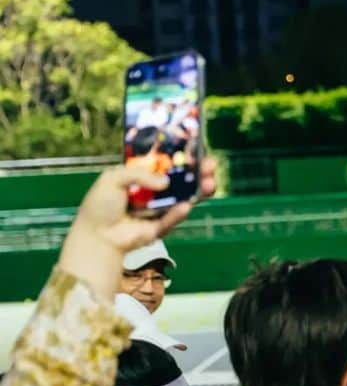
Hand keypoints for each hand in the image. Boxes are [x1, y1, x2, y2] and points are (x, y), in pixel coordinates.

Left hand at [57, 158, 218, 301]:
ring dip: (199, 191)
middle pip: (181, 180)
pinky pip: (173, 218)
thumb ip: (140, 174)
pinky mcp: (161, 227)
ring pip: (184, 198)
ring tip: (210, 183)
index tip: (196, 150)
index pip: (166, 163)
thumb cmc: (100, 204)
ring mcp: (159, 209)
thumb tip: (166, 183)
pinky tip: (186, 205)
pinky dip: (180, 213)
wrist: (97, 235)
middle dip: (198, 173)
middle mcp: (153, 192)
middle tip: (211, 165)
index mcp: (141, 177)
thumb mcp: (113, 178)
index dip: (181, 157)